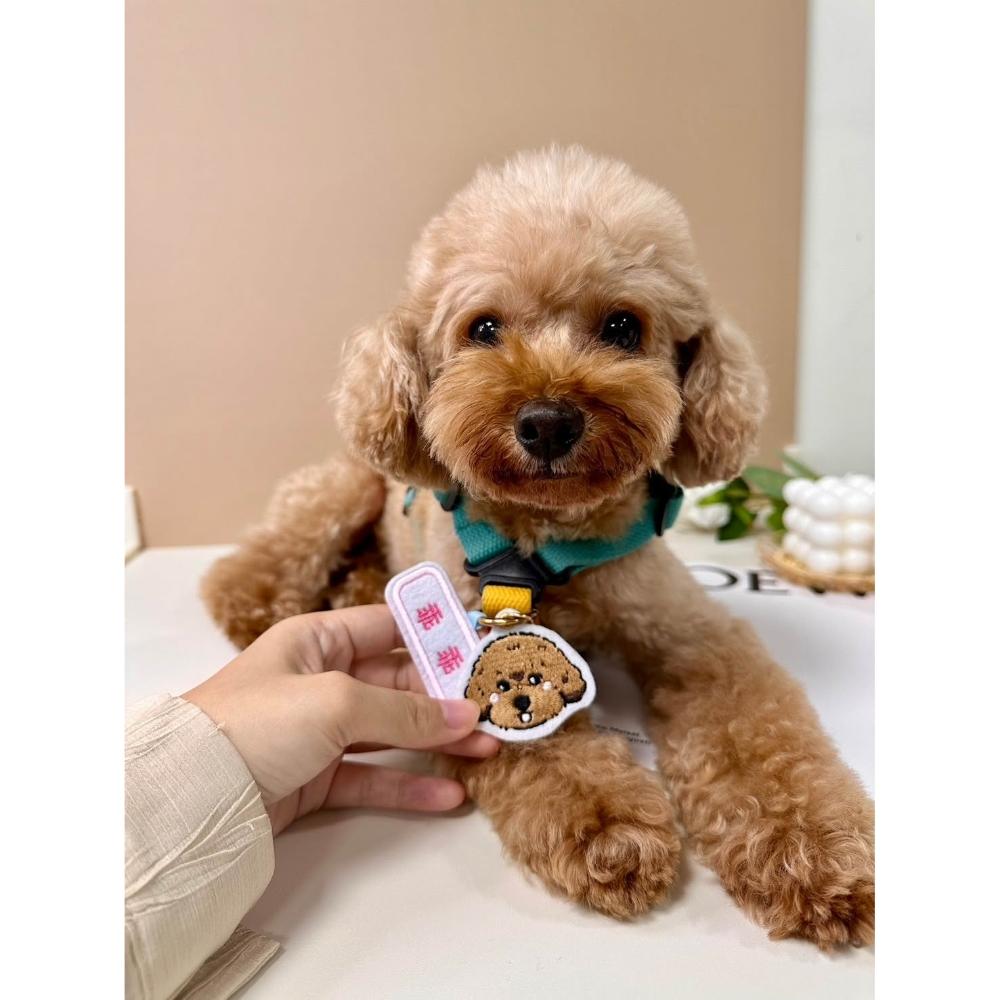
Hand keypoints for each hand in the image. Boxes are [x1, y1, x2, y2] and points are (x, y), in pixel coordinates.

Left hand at [184, 605, 498, 833]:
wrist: (192, 794)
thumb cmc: (259, 722)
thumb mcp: (337, 701)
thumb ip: (403, 710)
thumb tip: (465, 714)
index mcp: (317, 640)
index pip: (387, 627)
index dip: (434, 636)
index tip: (480, 649)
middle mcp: (321, 680)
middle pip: (397, 683)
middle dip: (445, 697)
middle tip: (494, 710)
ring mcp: (319, 731)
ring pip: (391, 732)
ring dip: (437, 741)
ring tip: (486, 750)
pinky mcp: (316, 778)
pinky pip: (373, 775)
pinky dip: (409, 783)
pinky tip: (447, 795)